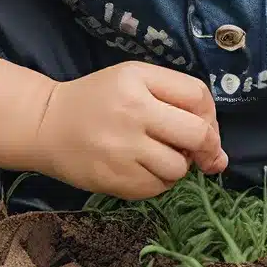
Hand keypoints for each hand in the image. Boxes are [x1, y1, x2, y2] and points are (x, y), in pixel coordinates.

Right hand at [34, 61, 227, 199]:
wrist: (47, 124)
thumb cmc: (99, 98)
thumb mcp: (134, 78)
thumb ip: (178, 98)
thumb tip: (219, 152)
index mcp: (138, 79)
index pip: (198, 96)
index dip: (210, 115)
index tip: (204, 126)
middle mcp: (132, 112)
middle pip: (196, 135)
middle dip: (206, 147)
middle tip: (198, 152)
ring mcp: (122, 149)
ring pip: (179, 167)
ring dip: (178, 165)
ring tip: (159, 155)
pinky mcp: (113, 179)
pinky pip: (157, 188)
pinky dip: (158, 181)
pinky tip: (143, 168)